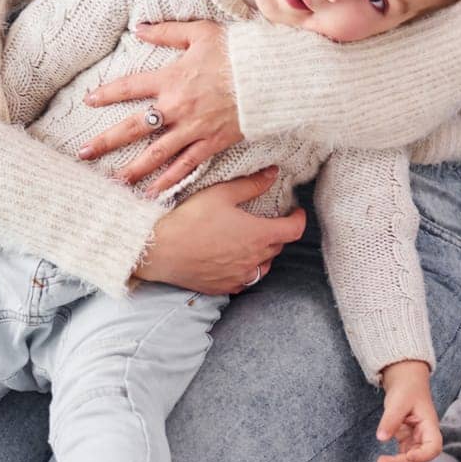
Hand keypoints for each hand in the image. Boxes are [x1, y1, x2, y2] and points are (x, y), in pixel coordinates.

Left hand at [80, 21, 242, 194]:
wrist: (269, 75)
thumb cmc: (236, 51)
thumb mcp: (199, 33)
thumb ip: (166, 32)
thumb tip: (138, 28)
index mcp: (171, 78)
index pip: (130, 87)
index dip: (107, 94)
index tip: (88, 101)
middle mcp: (177, 107)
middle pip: (135, 127)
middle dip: (107, 141)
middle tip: (84, 153)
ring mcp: (194, 128)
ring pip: (157, 153)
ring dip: (133, 168)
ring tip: (113, 181)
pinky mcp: (212, 142)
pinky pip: (186, 165)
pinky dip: (169, 180)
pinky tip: (153, 192)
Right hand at [133, 167, 305, 293]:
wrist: (161, 251)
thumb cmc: (191, 219)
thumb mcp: (222, 193)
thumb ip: (251, 185)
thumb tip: (272, 174)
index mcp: (258, 235)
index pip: (293, 230)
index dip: (299, 218)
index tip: (295, 211)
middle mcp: (254, 259)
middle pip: (278, 246)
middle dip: (277, 232)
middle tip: (267, 219)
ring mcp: (240, 276)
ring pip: (263, 266)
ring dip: (264, 253)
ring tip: (251, 239)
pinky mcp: (224, 287)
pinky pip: (245, 280)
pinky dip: (246, 269)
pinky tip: (233, 258)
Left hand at [374, 360, 442, 461]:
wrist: (406, 383)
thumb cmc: (406, 389)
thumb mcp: (398, 401)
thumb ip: (391, 419)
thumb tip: (381, 438)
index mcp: (430, 427)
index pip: (433, 447)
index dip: (423, 456)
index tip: (408, 456)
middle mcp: (425, 439)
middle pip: (418, 461)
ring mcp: (416, 443)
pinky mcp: (407, 444)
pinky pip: (402, 460)